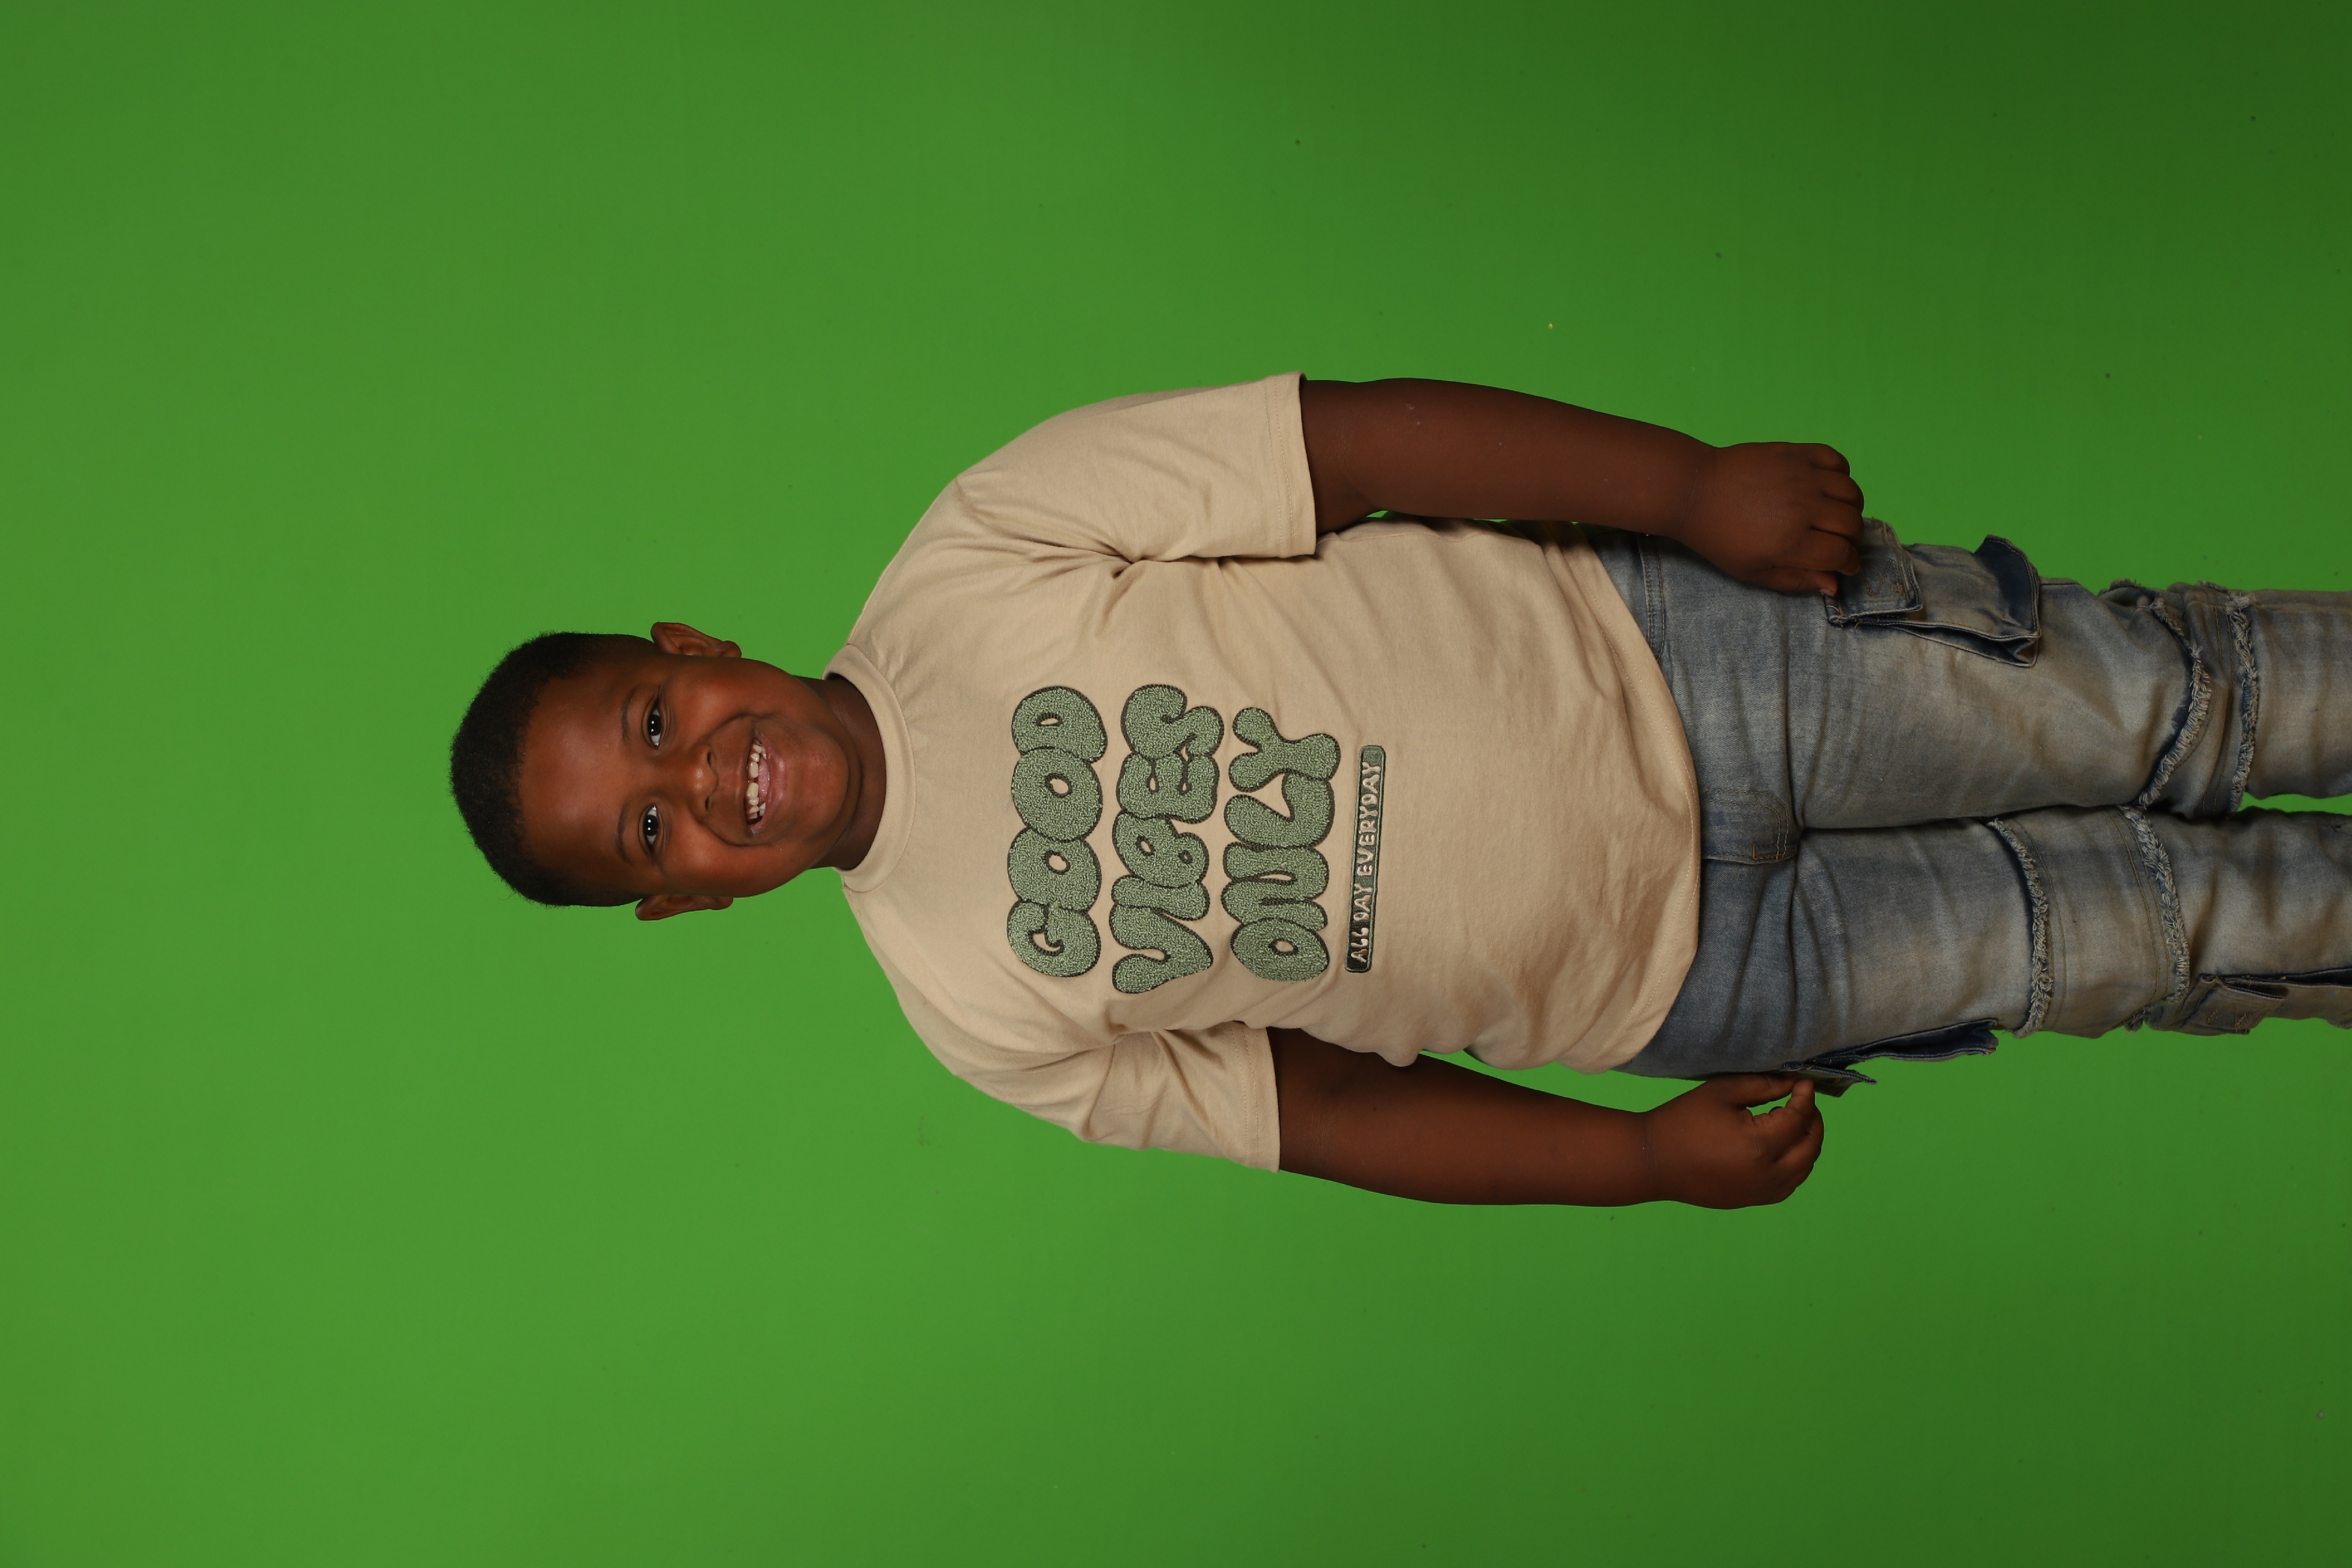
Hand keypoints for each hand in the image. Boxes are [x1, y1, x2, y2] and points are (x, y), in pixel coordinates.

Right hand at [1640, 1076, 1824, 1207]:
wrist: (1653, 1162)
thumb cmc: (1683, 1121)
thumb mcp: (1722, 1092)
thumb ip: (1762, 1086)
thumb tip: (1792, 1083)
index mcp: (1761, 1144)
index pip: (1799, 1118)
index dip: (1805, 1097)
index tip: (1803, 1082)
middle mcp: (1769, 1173)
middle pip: (1811, 1146)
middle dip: (1813, 1120)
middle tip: (1802, 1101)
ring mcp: (1763, 1191)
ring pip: (1805, 1168)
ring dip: (1807, 1144)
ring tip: (1794, 1123)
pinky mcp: (1754, 1200)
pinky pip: (1789, 1184)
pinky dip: (1796, 1165)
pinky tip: (1782, 1149)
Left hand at [1674, 443, 1864, 594]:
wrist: (1695, 492)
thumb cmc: (1721, 538)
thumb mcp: (1752, 571)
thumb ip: (1796, 580)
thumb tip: (1834, 585)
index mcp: (1790, 543)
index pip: (1841, 555)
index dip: (1849, 564)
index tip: (1846, 564)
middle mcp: (1801, 508)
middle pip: (1852, 524)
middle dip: (1854, 539)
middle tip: (1841, 541)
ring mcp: (1800, 477)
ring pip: (1851, 492)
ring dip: (1852, 508)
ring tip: (1837, 515)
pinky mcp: (1795, 453)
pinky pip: (1836, 460)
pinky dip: (1841, 474)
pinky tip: (1826, 487)